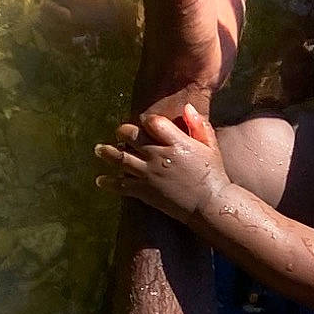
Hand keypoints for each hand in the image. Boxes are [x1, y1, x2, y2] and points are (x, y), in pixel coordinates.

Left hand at [95, 105, 233, 224]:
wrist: (210, 205)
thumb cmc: (213, 175)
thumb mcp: (211, 146)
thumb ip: (198, 125)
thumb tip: (186, 107)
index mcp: (176, 142)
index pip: (152, 122)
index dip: (146, 121)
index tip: (145, 124)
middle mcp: (158, 155)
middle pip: (130, 136)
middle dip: (123, 132)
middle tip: (119, 134)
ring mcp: (149, 173)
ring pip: (119, 158)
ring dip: (107, 152)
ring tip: (99, 149)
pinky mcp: (144, 191)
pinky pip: (120, 185)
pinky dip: (108, 182)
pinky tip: (100, 180)